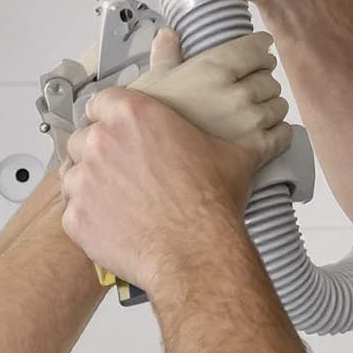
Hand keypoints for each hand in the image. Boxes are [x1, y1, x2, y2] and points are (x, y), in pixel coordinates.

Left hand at [60, 82, 286, 294]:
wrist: (198, 251)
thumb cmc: (213, 201)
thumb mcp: (230, 154)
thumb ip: (242, 131)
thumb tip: (280, 130)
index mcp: (132, 112)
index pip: (102, 101)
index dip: (110, 117)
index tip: (119, 132)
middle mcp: (100, 139)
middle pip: (83, 136)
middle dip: (97, 152)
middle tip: (121, 171)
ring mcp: (83, 178)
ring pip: (72, 173)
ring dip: (88, 183)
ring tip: (115, 199)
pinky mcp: (75, 216)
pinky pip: (72, 211)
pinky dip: (88, 218)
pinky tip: (112, 224)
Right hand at [128, 28, 288, 151]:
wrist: (152, 170)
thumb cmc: (149, 126)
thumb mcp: (151, 84)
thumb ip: (165, 56)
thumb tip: (168, 34)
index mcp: (213, 69)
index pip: (256, 48)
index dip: (259, 48)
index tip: (258, 50)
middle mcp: (236, 94)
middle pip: (269, 78)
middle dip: (262, 79)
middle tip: (251, 84)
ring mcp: (249, 123)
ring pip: (278, 106)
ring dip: (270, 106)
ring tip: (254, 110)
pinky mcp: (257, 151)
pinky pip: (282, 134)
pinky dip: (277, 132)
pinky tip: (264, 132)